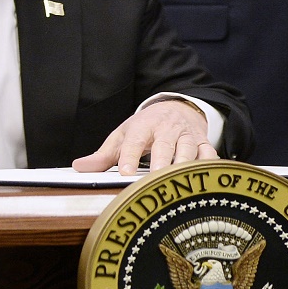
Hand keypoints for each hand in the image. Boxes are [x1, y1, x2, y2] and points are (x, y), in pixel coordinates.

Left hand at [72, 99, 214, 174]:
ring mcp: (186, 135)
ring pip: (188, 149)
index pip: (134, 141)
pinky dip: (208, 164)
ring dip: (184, 164)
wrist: (177, 108)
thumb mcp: (123, 136)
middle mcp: (166, 129)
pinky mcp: (203, 142)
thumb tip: (78, 168)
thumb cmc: (146, 127)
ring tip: (178, 181)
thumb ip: (103, 155)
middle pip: (164, 144)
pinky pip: (209, 154)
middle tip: (155, 177)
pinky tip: (204, 178)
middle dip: (160, 161)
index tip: (125, 173)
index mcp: (143, 126)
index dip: (130, 157)